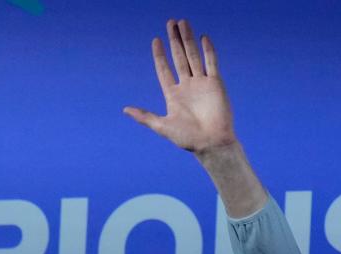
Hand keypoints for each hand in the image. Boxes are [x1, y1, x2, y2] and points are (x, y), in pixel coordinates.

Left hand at [124, 19, 235, 153]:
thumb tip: (125, 109)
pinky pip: (211, 63)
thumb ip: (144, 116)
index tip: (155, 41)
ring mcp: (201, 83)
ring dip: (188, 40)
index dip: (160, 55)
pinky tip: (203, 37)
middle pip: (179, 58)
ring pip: (193, 56)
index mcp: (173, 95)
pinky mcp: (215, 84)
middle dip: (174, 41)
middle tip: (170, 23)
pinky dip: (208, 50)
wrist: (210, 142)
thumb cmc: (186, 138)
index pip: (164, 70)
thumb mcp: (161, 126)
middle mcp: (187, 86)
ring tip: (182, 23)